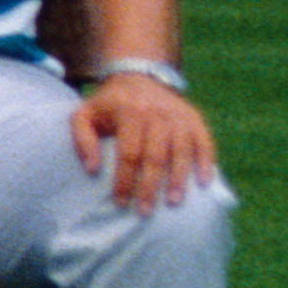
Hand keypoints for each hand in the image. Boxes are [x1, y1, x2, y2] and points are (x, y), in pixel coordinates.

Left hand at [70, 72, 218, 212]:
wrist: (139, 77)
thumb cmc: (109, 104)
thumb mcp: (85, 114)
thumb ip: (82, 140)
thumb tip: (92, 170)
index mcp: (129, 113)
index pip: (128, 154)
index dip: (125, 180)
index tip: (120, 203)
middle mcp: (157, 115)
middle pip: (155, 157)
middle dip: (150, 186)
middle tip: (146, 211)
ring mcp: (179, 117)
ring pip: (181, 152)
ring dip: (178, 179)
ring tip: (174, 202)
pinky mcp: (195, 119)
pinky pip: (204, 142)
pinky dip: (206, 162)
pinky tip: (204, 182)